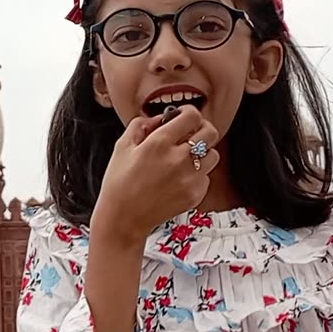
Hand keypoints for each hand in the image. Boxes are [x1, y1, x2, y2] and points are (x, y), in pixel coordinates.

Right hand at [92, 107, 220, 243]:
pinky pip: (206, 177)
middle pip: (210, 132)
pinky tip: (178, 179)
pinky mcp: (195, 195)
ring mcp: (189, 179)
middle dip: (202, 128)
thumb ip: (141, 125)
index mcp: (159, 143)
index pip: (192, 116)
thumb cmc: (119, 183)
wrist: (124, 219)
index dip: (189, 112)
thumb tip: (160, 118)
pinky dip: (196, 175)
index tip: (184, 116)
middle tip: (190, 134)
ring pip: (213, 155)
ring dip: (202, 153)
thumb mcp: (122, 146)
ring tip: (184, 159)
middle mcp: (178, 160)